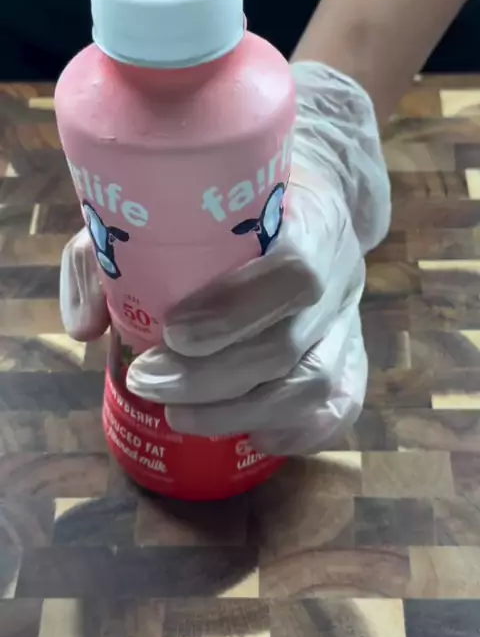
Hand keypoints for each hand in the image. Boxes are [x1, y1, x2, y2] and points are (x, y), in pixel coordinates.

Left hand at [60, 62, 389, 454]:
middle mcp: (339, 272)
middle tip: (148, 383)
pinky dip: (298, 431)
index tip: (172, 331)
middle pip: (291, 342)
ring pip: (314, 384)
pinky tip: (251, 436)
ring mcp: (349, 319)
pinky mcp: (352, 354)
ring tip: (180, 417)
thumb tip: (86, 324)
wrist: (311, 200)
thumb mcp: (166, 202)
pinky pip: (341, 404)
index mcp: (305, 219)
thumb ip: (117, 251)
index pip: (294, 269)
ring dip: (243, 413)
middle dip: (213, 378)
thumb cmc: (229, 203)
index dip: (236, 310)